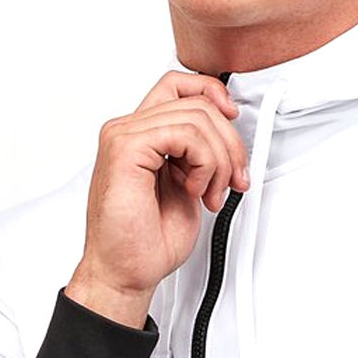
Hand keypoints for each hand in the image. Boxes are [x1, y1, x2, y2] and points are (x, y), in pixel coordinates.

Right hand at [66, 70, 250, 326]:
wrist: (125, 273)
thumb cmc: (147, 241)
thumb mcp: (189, 188)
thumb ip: (200, 156)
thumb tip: (229, 138)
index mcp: (143, 135)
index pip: (179, 85)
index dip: (213, 93)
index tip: (233, 120)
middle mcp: (130, 129)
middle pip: (197, 102)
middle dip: (230, 143)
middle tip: (233, 181)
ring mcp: (124, 136)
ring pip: (197, 117)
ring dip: (218, 161)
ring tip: (209, 194)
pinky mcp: (126, 148)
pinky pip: (184, 133)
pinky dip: (203, 163)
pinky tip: (194, 189)